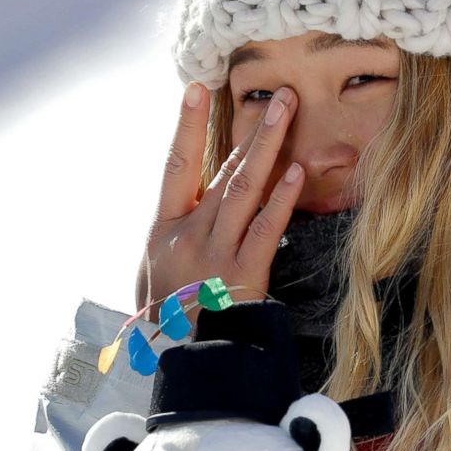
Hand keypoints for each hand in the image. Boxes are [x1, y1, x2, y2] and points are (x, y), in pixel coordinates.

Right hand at [135, 83, 303, 321]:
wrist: (184, 360)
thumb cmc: (168, 318)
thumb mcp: (154, 275)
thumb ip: (172, 238)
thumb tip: (188, 209)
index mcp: (163, 230)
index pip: (176, 166)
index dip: (187, 127)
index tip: (197, 90)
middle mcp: (188, 233)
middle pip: (223, 171)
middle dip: (253, 129)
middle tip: (280, 94)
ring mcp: (216, 252)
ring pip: (244, 189)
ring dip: (268, 147)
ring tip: (289, 113)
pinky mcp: (243, 273)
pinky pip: (265, 229)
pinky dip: (281, 199)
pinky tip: (296, 172)